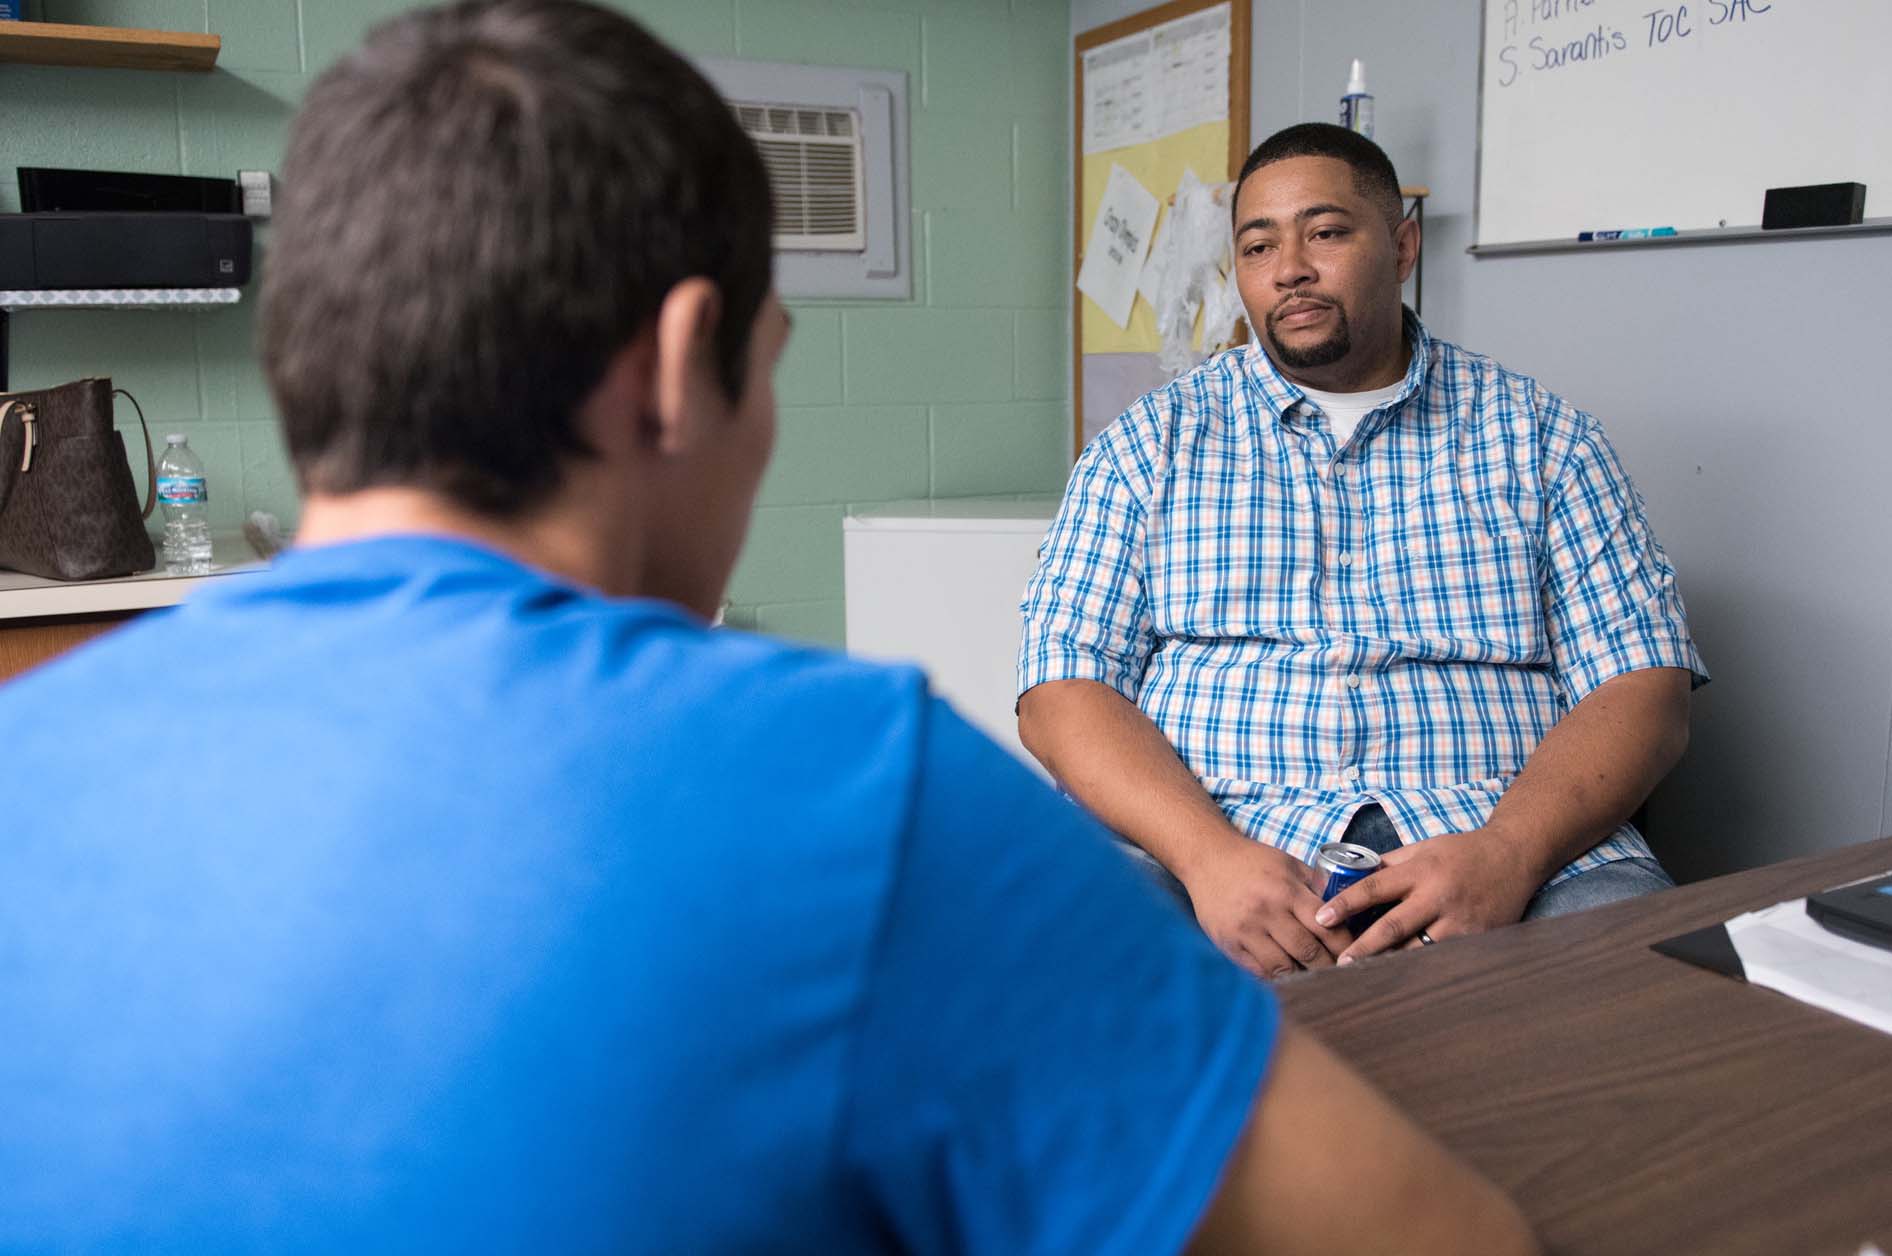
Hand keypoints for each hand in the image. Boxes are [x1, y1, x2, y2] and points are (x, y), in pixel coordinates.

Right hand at [1181, 837, 1354, 979]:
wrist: (1207, 857)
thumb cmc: (1254, 861)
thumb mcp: (1289, 864)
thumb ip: (1317, 886)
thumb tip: (1348, 911)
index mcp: (1287, 890)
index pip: (1326, 927)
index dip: (1344, 946)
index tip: (1354, 955)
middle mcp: (1267, 911)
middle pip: (1308, 952)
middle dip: (1328, 966)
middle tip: (1341, 974)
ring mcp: (1245, 930)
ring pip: (1284, 968)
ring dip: (1302, 976)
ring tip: (1315, 977)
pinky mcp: (1228, 943)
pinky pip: (1258, 972)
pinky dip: (1276, 977)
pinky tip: (1288, 975)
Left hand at [1315, 827, 1540, 963]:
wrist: (1515, 856)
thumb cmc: (1463, 851)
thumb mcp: (1424, 848)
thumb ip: (1391, 864)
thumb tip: (1353, 876)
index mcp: (1420, 871)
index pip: (1374, 888)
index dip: (1346, 904)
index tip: (1322, 918)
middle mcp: (1437, 896)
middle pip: (1393, 927)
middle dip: (1364, 947)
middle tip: (1339, 963)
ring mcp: (1460, 921)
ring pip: (1418, 950)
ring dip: (1391, 965)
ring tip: (1364, 979)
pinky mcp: (1478, 938)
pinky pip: (1444, 958)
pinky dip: (1423, 969)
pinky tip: (1404, 981)